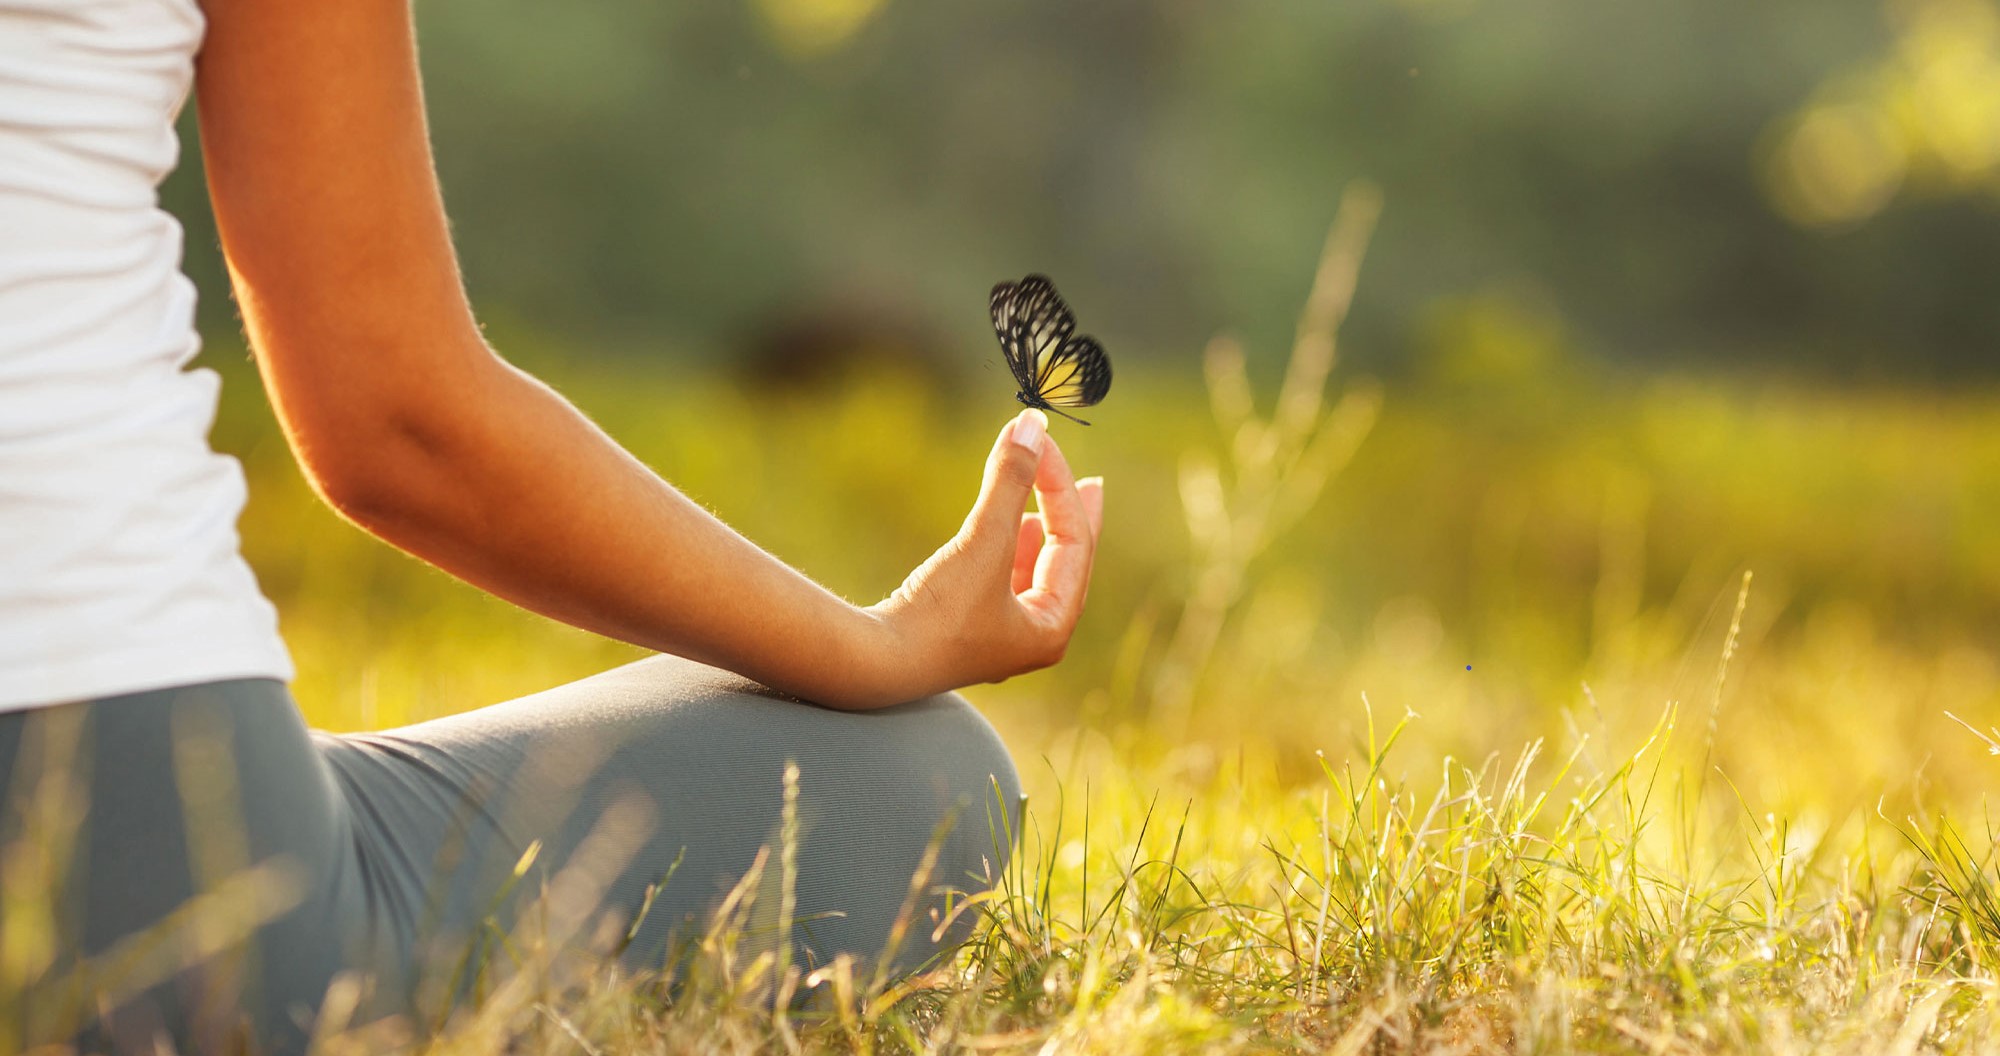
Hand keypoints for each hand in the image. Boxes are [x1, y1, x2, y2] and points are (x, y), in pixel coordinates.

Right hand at [867, 409, 1104, 696]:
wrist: (874, 664)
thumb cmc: (937, 613)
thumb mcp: (982, 540)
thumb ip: (1010, 480)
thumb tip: (1032, 424)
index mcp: (1051, 629)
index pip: (1073, 543)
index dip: (1060, 486)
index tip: (1040, 440)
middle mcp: (1032, 639)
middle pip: (1066, 564)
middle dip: (1072, 518)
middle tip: (1090, 484)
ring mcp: (998, 638)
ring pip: (1035, 574)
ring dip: (1039, 533)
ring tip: (1046, 507)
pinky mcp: (965, 629)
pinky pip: (1005, 582)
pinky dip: (1010, 551)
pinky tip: (1008, 532)